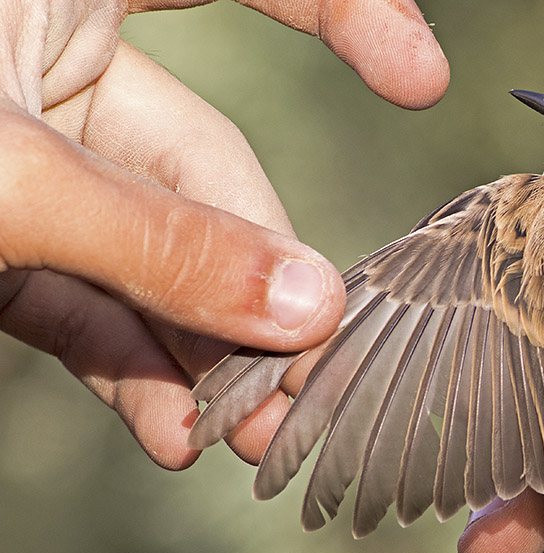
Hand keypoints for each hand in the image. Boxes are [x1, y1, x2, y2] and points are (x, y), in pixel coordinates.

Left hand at [0, 0, 448, 468]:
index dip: (351, 11)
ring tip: (256, 438)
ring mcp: (36, 155)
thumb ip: (157, 239)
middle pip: (210, 173)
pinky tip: (174, 431)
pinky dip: (128, 364)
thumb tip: (311, 311)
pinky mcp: (8, 237)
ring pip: (153, 252)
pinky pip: (84, 298)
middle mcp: (62, 56)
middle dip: (262, 287)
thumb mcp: (8, 177)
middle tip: (315, 380)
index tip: (421, 83)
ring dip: (204, 352)